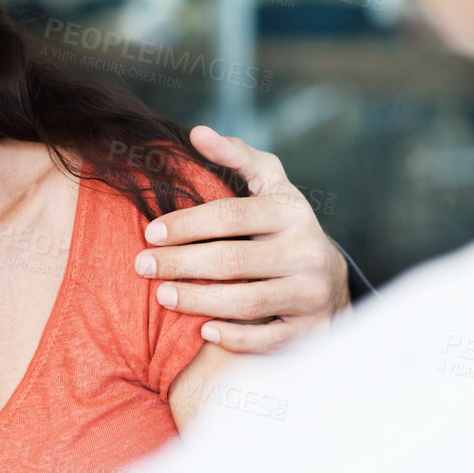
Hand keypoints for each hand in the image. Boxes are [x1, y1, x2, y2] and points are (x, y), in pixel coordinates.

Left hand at [136, 125, 348, 352]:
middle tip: (143, 266)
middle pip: (233, 260)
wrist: (330, 279)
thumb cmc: (283, 225)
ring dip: (198, 300)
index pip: (231, 216)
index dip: (186, 224)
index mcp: (291, 212)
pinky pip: (267, 340)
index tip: (150, 232)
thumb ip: (236, 156)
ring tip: (163, 295)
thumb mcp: (269, 185)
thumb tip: (198, 133)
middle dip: (181, 264)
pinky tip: (204, 330)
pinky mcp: (309, 329)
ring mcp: (310, 293)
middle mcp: (306, 252)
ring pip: (246, 302)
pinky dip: (234, 337)